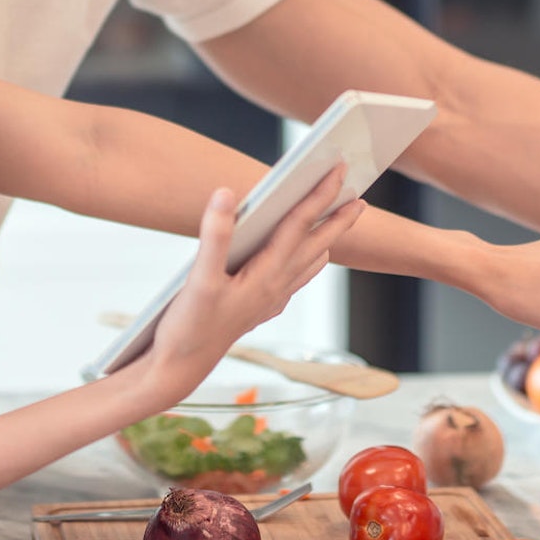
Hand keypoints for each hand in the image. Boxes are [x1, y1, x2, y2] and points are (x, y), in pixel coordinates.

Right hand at [144, 166, 365, 399]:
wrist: (180, 370)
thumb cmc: (189, 328)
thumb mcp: (197, 280)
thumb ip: (214, 235)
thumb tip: (226, 193)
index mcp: (266, 275)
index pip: (300, 225)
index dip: (320, 194)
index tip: (338, 169)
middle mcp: (275, 287)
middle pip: (316, 244)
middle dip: (339, 218)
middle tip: (359, 194)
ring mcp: (270, 301)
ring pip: (308, 264)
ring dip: (326, 241)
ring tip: (338, 223)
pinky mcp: (259, 309)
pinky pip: (294, 280)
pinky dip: (306, 263)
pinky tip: (302, 261)